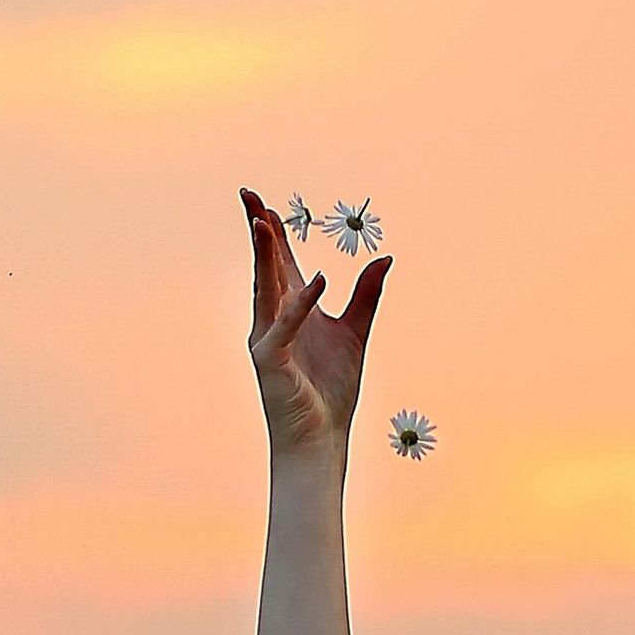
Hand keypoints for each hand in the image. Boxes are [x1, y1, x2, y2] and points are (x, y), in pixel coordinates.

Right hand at [242, 187, 388, 459]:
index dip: (272, 231)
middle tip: (249, 195)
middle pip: (264, 266)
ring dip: (265, 256)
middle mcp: (272, 319)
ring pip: (265, 288)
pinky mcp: (272, 362)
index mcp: (290, 310)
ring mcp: (268, 339)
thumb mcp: (356, 333)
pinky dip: (301, 304)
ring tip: (264, 222)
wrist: (320, 439)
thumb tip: (385, 258)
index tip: (264, 201)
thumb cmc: (331, 391)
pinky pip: (286, 327)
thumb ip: (367, 295)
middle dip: (257, 231)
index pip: (279, 262)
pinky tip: (319, 280)